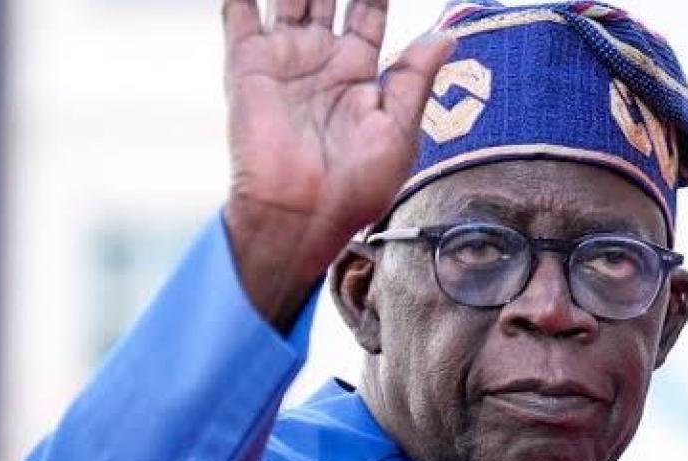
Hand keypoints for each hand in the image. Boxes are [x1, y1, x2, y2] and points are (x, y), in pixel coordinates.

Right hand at [222, 0, 454, 329]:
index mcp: (358, 72)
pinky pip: (240, 10)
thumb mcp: (400, 132)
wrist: (302, 214)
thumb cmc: (356, 187)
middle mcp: (319, 59)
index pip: (367, 9)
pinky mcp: (248, 64)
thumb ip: (416, 77)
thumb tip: (447, 34)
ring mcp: (283, 58)